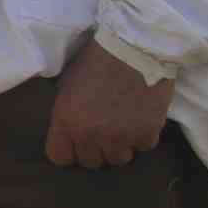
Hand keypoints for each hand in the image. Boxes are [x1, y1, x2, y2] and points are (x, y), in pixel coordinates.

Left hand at [45, 38, 172, 168]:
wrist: (134, 46)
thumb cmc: (95, 60)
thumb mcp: (66, 86)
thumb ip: (66, 113)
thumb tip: (67, 130)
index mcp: (66, 121)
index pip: (59, 157)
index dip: (67, 150)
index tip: (74, 142)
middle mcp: (92, 135)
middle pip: (90, 162)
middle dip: (93, 149)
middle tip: (100, 131)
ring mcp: (121, 137)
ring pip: (118, 159)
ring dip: (119, 146)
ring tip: (122, 127)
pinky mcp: (148, 132)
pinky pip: (143, 147)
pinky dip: (142, 137)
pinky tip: (140, 119)